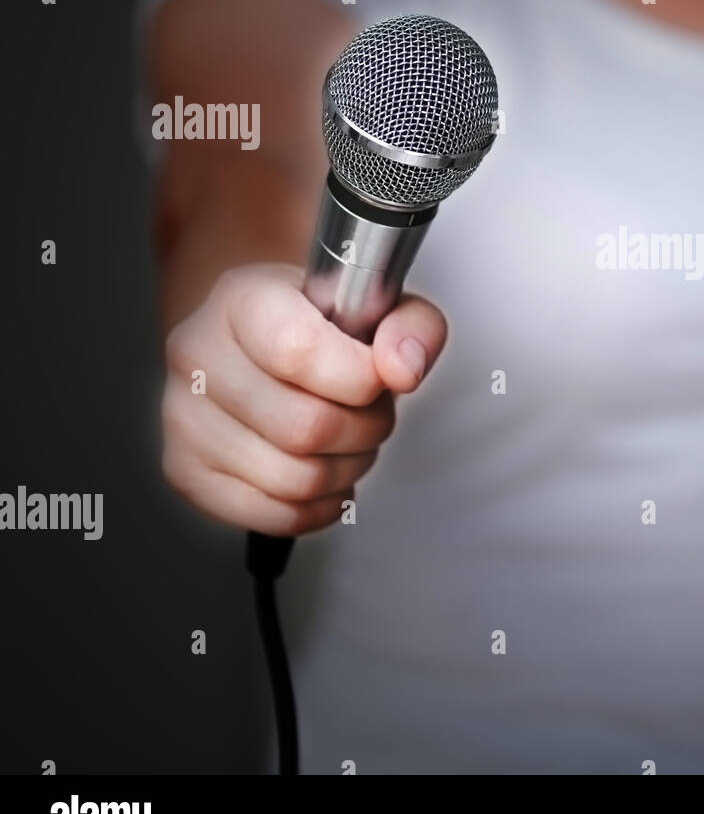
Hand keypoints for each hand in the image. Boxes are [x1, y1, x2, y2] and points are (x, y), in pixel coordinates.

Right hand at [160, 263, 444, 535]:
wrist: (265, 342)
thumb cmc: (324, 326)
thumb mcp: (380, 305)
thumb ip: (412, 324)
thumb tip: (401, 369)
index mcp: (241, 297)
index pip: (298, 350)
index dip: (359, 378)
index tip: (378, 378)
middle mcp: (197, 353)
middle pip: (305, 426)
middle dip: (365, 429)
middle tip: (370, 411)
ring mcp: (182, 417)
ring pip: (294, 478)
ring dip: (347, 469)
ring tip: (349, 439)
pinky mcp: (186, 472)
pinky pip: (274, 515)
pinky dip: (320, 506)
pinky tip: (326, 472)